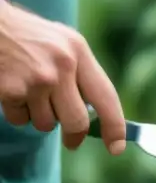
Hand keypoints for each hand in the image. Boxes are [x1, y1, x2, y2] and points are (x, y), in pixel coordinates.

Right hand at [0, 0, 126, 153]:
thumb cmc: (25, 36)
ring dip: (40, 118)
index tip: (117, 147)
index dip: (115, 126)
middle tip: (72, 142)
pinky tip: (12, 91)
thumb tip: (97, 113)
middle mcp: (62, 65)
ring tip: (30, 95)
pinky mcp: (12, 90)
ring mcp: (37, 79)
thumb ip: (80, 73)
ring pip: (47, 123)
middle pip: (78, 121)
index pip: (107, 96)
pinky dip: (18, 113)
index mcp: (78, 51)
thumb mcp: (61, 44)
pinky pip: (21, 120)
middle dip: (75, 136)